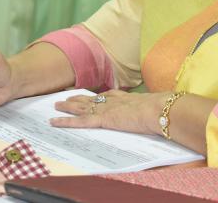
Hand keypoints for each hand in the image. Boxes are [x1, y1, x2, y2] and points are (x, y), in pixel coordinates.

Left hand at [51, 89, 167, 134]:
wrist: (160, 110)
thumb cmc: (162, 110)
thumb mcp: (156, 108)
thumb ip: (152, 111)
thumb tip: (161, 114)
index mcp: (127, 98)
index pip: (108, 96)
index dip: (98, 96)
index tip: (91, 95)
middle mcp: (114, 101)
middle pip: (92, 99)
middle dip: (78, 98)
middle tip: (66, 97)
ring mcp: (107, 109)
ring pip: (82, 107)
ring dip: (68, 107)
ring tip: (56, 105)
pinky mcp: (103, 120)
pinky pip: (80, 121)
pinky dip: (66, 122)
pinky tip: (55, 122)